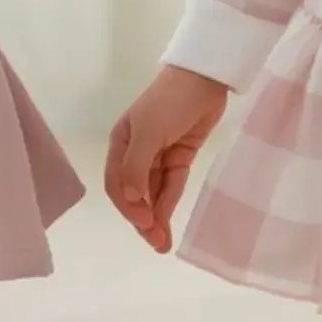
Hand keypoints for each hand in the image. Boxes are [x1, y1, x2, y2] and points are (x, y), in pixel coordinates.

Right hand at [105, 65, 229, 252]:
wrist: (205, 77)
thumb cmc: (169, 101)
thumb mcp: (149, 131)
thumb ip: (137, 166)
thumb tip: (131, 200)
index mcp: (120, 144)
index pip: (117, 184)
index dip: (128, 207)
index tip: (145, 222)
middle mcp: (136, 152)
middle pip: (135, 193)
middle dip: (143, 219)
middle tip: (156, 243)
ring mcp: (158, 154)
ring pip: (153, 192)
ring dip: (157, 217)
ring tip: (163, 243)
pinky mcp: (180, 155)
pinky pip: (171, 184)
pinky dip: (169, 201)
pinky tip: (169, 221)